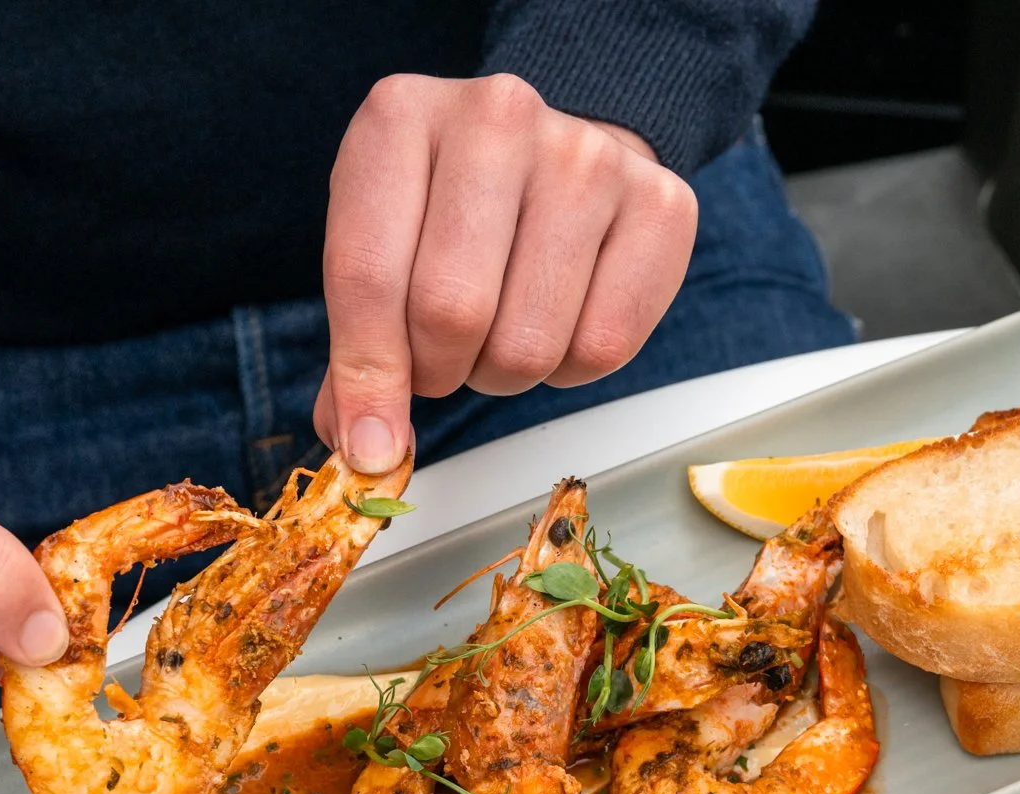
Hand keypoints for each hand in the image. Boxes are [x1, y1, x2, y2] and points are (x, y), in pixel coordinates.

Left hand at [314, 73, 699, 471]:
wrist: (559, 150)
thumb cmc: (457, 208)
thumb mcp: (383, 244)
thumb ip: (360, 345)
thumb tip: (365, 451)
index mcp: (401, 118)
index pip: (368, 276)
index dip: (367, 378)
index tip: (369, 443)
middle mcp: (497, 117)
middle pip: (451, 313)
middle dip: (440, 371)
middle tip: (445, 359)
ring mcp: (588, 156)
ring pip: (529, 344)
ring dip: (505, 372)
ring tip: (504, 327)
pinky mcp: (660, 204)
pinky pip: (603, 347)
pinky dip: (570, 367)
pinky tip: (561, 319)